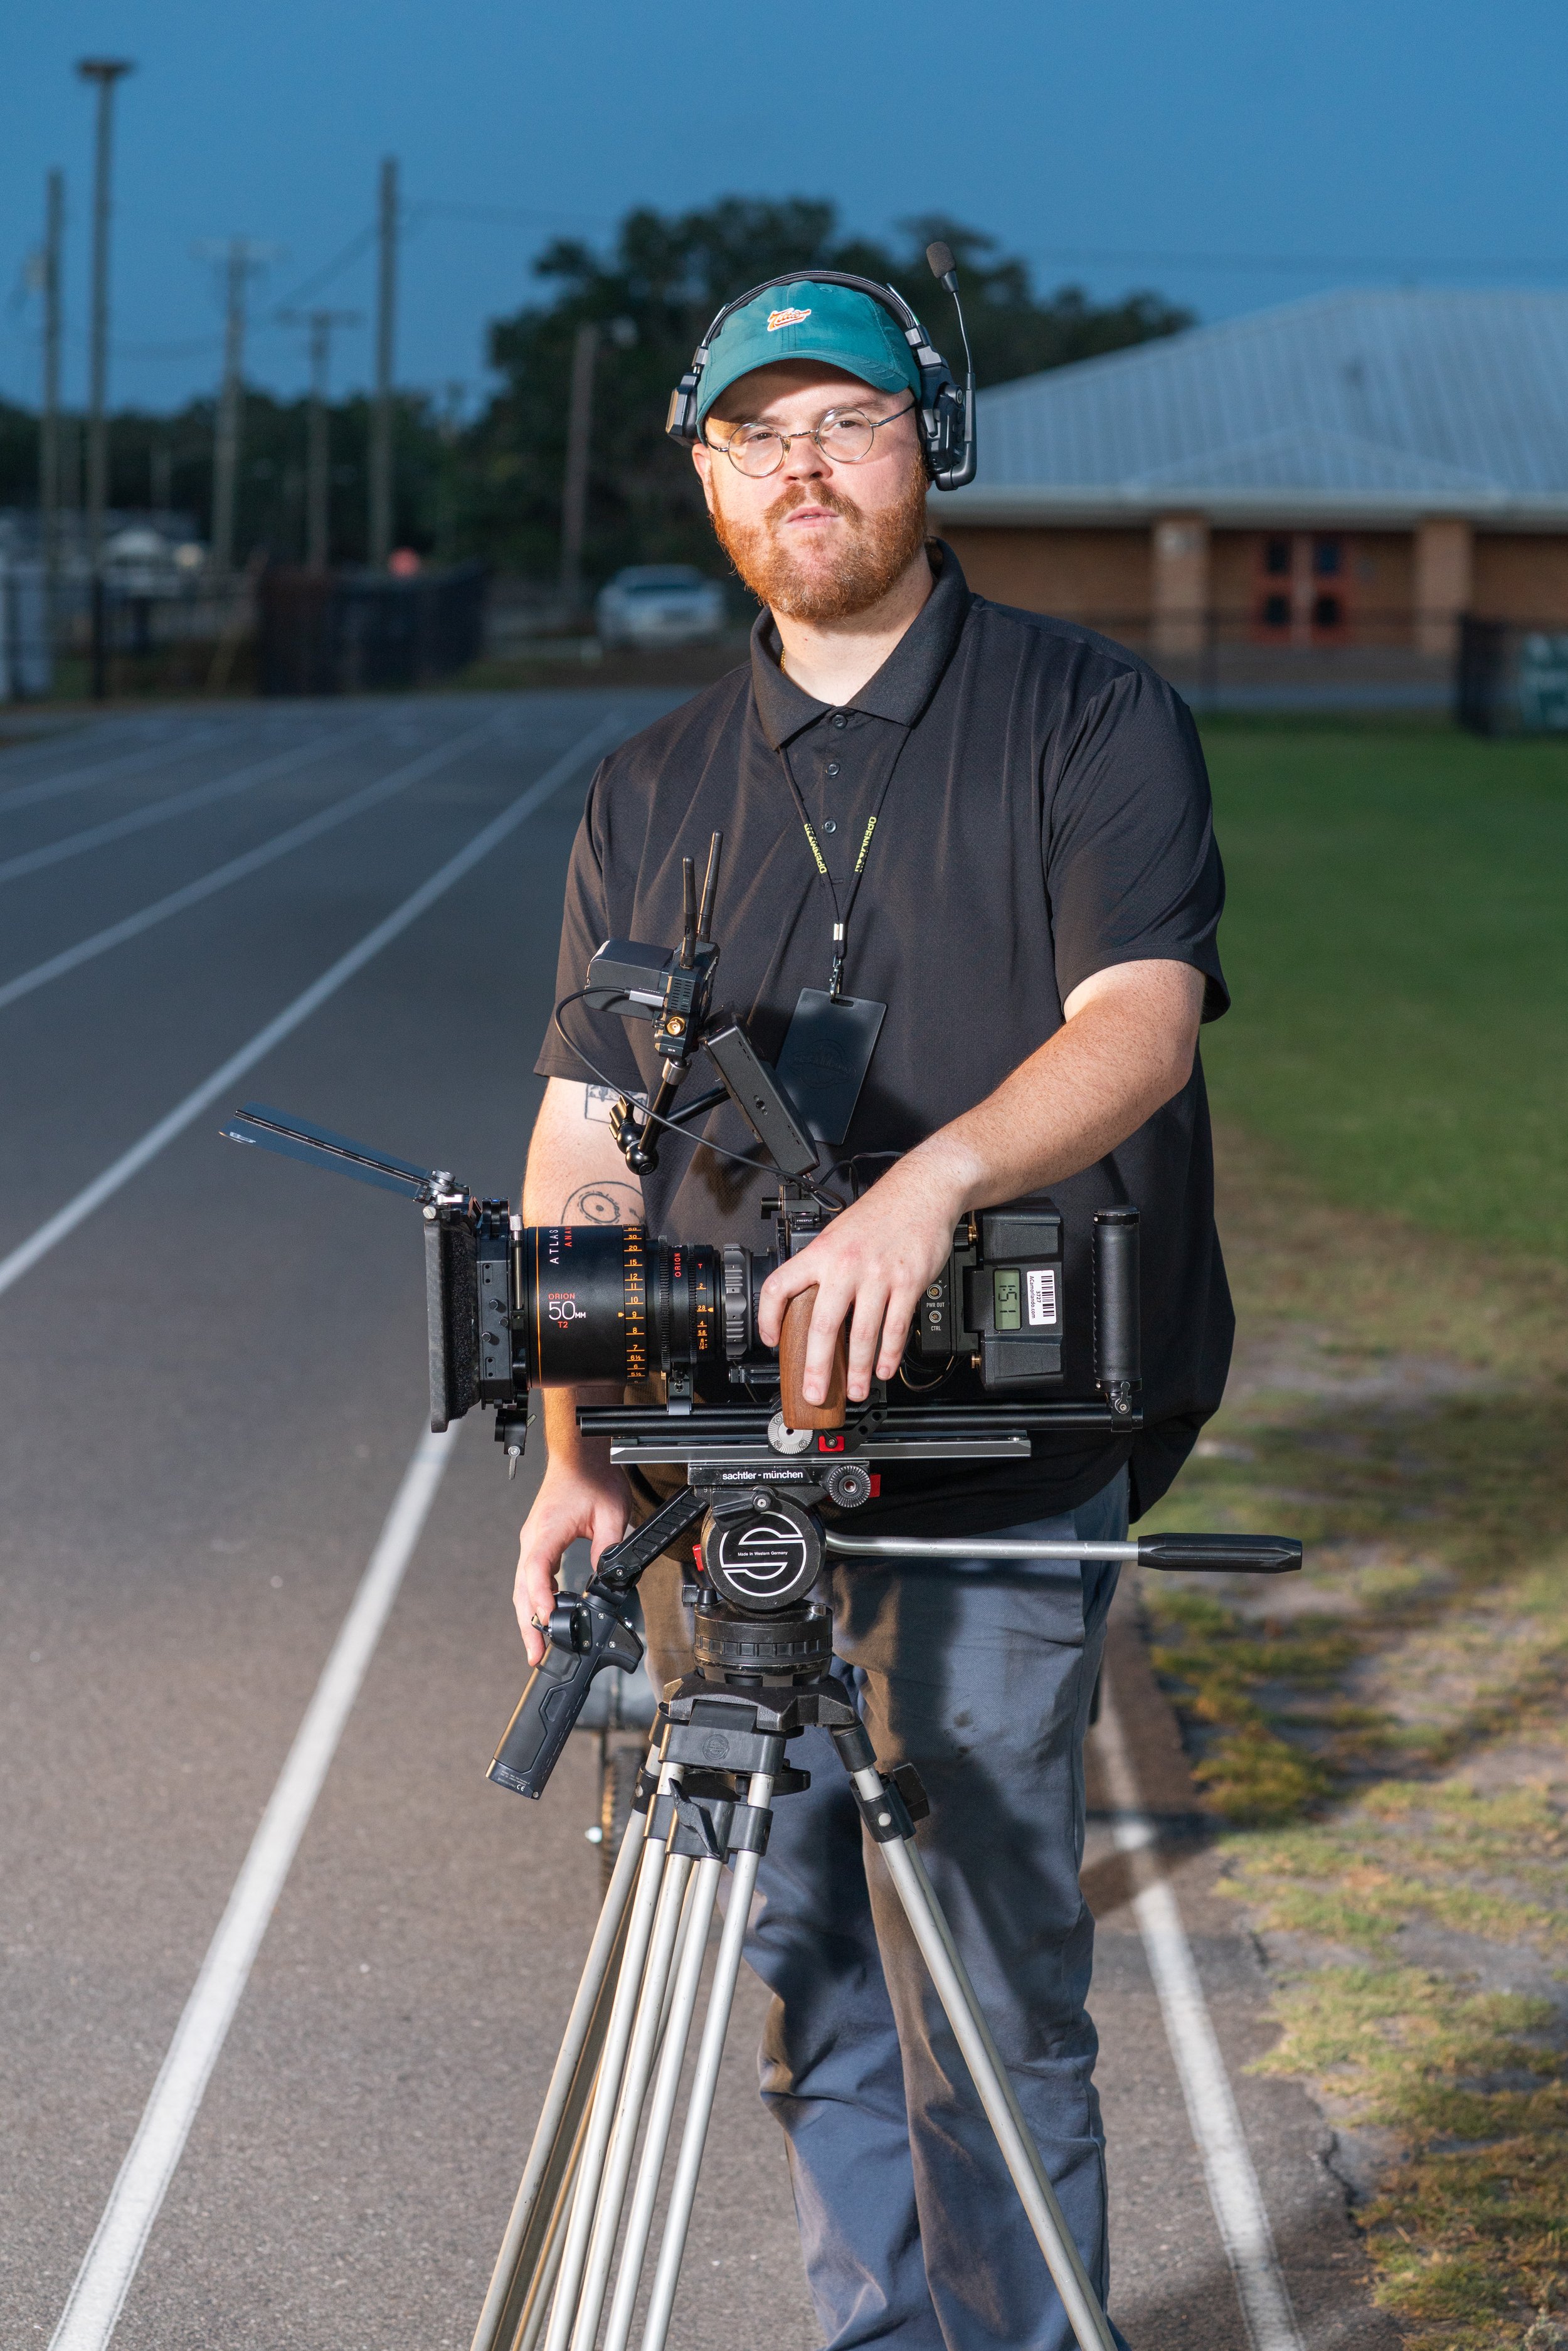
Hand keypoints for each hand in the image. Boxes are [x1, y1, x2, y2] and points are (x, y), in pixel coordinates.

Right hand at [514, 1455, 630, 1666]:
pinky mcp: (538, 1541)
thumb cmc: (591, 1476)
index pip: (537, 1571)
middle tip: (535, 1653)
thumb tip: (606, 1578)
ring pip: (524, 1585)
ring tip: (537, 1643)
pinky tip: (545, 1613)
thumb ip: (607, 1548)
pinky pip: (532, 1575)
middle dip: (528, 1624)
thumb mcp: (611, 1513)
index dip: (541, 1599)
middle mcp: (533, 1538)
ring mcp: (533, 1540)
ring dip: (529, 1615)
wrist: (578, 1455)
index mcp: (547, 1531)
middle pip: (523, 1588)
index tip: (547, 1621)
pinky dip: (535, 1598)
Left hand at [757, 1144, 976, 1406]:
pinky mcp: (907, 1282)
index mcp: (821, 1252)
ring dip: (857, 1370)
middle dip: (817, 1367)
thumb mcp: (838, 1234)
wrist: (922, 1190)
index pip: (780, 1286)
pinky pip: (896, 1327)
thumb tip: (809, 1305)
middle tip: (814, 1392)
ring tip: (855, 1391)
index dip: (768, 1318)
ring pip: (862, 1334)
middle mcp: (845, 1265)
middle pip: (822, 1325)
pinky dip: (890, 1354)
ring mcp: (877, 1276)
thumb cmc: (879, 1214)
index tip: (771, 1341)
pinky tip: (885, 1368)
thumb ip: (823, 1267)